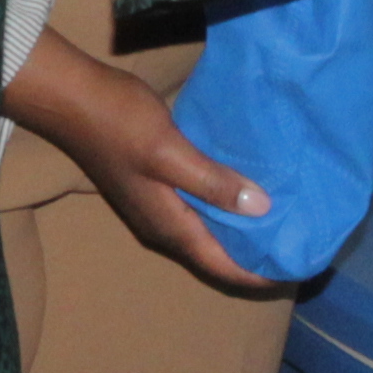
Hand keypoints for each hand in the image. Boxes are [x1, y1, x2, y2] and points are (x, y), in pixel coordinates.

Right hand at [0, 32, 278, 290]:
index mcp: (169, 226)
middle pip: (217, 253)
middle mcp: (164, 225)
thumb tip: (262, 209)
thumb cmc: (120, 124)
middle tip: (300, 242)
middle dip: (256, 254)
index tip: (299, 268)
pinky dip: (227, 204)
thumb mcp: (170, 153)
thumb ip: (213, 183)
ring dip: (243, 230)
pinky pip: (201, 206)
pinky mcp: (158, 183)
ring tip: (283, 217)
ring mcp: (158, 205)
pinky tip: (247, 186)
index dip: (259, 274)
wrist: (72, 98)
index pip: (221, 266)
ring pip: (209, 230)